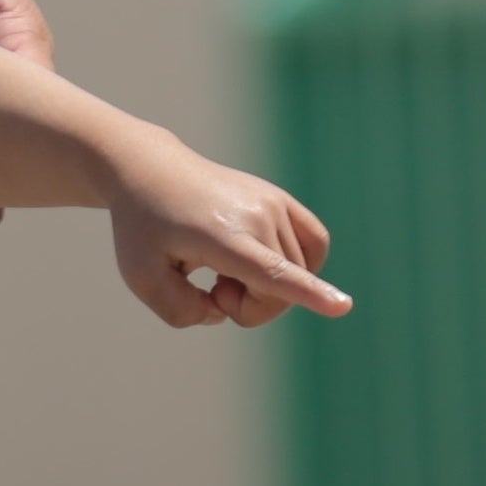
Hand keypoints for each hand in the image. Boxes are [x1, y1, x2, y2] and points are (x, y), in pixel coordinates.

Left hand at [97, 127, 347, 330]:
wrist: (150, 172)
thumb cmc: (143, 227)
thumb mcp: (142, 278)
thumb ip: (181, 312)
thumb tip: (223, 312)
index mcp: (222, 237)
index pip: (272, 272)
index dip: (308, 294)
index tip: (343, 307)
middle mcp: (255, 216)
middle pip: (280, 293)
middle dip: (249, 309)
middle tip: (212, 290)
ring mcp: (273, 203)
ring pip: (299, 273)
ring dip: (263, 288)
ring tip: (224, 269)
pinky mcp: (281, 198)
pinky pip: (316, 244)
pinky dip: (301, 265)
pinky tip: (263, 262)